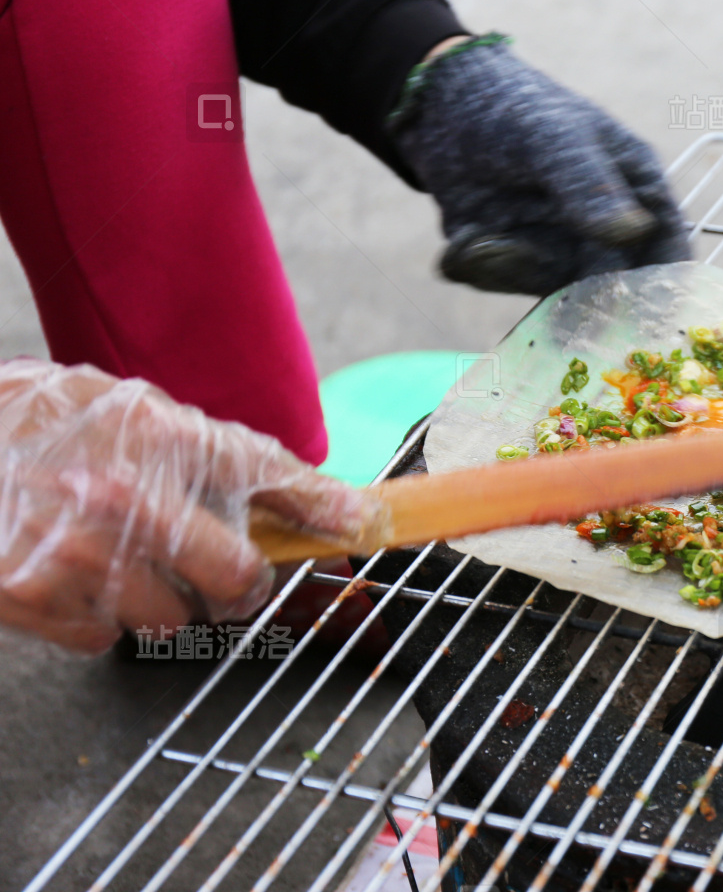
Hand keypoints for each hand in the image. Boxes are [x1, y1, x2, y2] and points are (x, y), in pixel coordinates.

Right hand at [0, 360, 383, 652]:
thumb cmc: (28, 423)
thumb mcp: (129, 412)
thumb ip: (213, 452)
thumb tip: (315, 495)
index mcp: (159, 437)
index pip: (272, 474)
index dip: (327, 506)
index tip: (361, 525)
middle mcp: (129, 497)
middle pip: (238, 579)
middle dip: (235, 583)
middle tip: (219, 572)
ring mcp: (81, 554)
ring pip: (173, 619)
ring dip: (157, 601)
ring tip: (114, 559)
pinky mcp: (32, 600)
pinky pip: (103, 638)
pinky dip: (94, 619)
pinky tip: (68, 576)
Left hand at [388, 34, 690, 296]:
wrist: (439, 104)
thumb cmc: (516, 107)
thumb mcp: (555, 137)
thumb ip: (589, 184)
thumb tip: (631, 232)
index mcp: (637, 191)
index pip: (666, 251)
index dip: (664, 290)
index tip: (646, 322)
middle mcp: (606, 230)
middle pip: (611, 290)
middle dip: (579, 305)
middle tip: (555, 321)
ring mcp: (561, 249)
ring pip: (548, 292)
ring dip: (513, 270)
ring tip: (480, 238)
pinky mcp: (516, 260)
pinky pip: (506, 282)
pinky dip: (481, 265)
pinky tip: (467, 237)